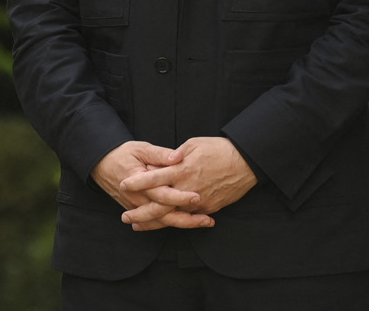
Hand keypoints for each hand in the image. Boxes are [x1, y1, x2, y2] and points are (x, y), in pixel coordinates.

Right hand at [92, 141, 213, 229]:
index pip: (162, 194)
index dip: (180, 196)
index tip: (197, 197)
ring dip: (184, 224)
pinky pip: (156, 222)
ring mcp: (137, 207)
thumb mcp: (140, 148)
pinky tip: (189, 224)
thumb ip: (159, 154)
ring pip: (162, 222)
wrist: (101, 164)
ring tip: (205, 222)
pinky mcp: (138, 210)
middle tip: (208, 219)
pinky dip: (172, 224)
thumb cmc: (122, 153)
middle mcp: (138, 199)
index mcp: (139, 182)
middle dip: (188, 219)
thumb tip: (176, 157)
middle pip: (165, 215)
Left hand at [118, 137, 256, 229]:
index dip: (138, 182)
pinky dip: (173, 221)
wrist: (245, 163)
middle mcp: (188, 188)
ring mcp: (199, 201)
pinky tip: (161, 224)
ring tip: (137, 225)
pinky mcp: (208, 208)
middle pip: (160, 205)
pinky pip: (187, 217)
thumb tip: (164, 159)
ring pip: (172, 216)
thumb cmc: (218, 149)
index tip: (123, 185)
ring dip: (154, 222)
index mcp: (183, 169)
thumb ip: (175, 153)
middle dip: (141, 212)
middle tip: (124, 217)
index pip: (155, 178)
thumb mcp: (194, 144)